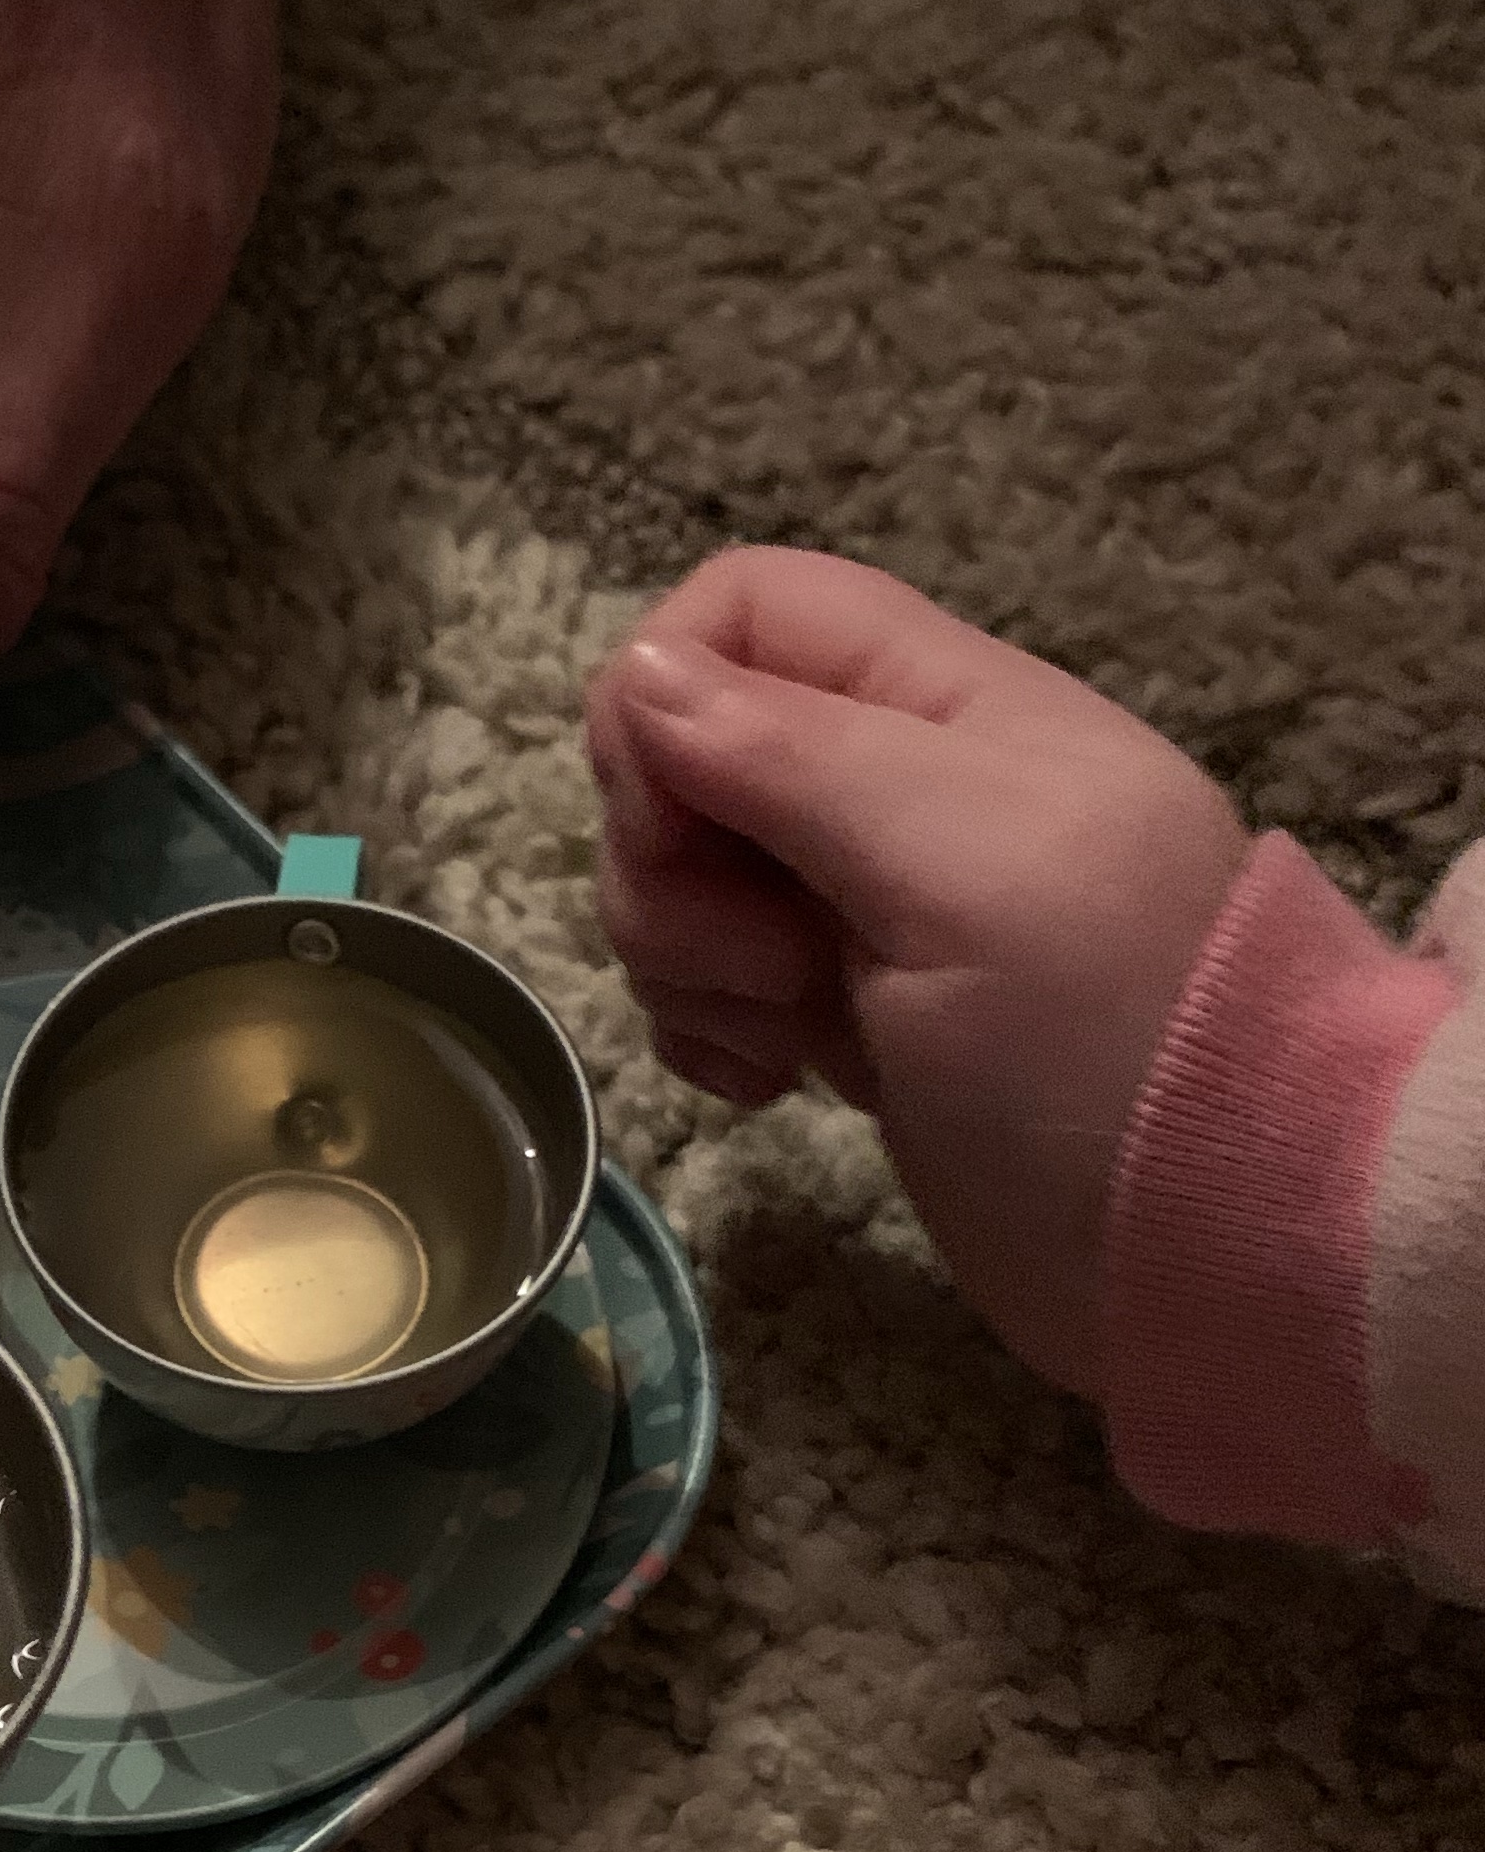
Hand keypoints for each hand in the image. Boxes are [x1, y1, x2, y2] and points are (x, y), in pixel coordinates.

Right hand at [585, 547, 1251, 1396]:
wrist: (1211, 1239)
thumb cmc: (1097, 1036)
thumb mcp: (959, 865)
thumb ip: (793, 755)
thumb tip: (639, 674)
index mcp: (939, 706)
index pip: (738, 612)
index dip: (664, 706)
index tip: (682, 829)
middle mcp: (892, 790)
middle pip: (684, 757)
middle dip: (671, 866)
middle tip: (766, 964)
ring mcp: (866, 911)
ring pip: (683, 881)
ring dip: (691, 965)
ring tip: (790, 1036)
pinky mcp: (848, 1018)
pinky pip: (710, 989)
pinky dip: (710, 1035)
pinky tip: (775, 1087)